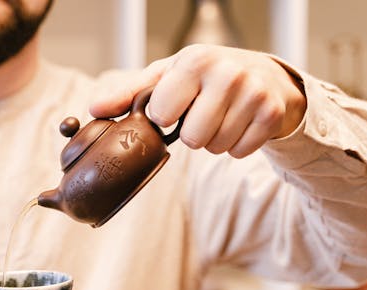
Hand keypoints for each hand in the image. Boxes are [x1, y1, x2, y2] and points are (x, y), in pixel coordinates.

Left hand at [90, 44, 306, 157]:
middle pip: (192, 139)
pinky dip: (235, 145)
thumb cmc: (203, 76)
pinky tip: (237, 124)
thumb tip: (94, 110)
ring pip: (215, 147)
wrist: (261, 73)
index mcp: (195, 60)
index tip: (174, 106)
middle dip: (191, 134)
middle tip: (199, 114)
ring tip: (219, 117)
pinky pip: (239, 152)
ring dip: (212, 140)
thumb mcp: (165, 77)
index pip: (163, 114)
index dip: (164, 117)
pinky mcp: (272, 114)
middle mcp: (228, 73)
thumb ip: (129, 94)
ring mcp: (254, 93)